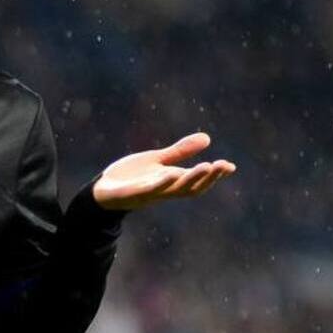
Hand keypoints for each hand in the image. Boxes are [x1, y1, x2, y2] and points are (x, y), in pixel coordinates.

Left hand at [92, 132, 235, 210]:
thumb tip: (207, 138)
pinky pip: (148, 190)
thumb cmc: (132, 177)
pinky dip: (160, 184)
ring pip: (174, 189)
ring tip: (205, 166)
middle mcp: (164, 189)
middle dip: (208, 177)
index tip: (231, 166)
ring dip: (190, 179)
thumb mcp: (158, 160)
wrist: (102, 191)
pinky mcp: (131, 194)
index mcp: (172, 181)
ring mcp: (148, 193)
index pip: (198, 181)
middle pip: (191, 187)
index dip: (215, 175)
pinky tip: (169, 174)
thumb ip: (180, 152)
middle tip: (222, 166)